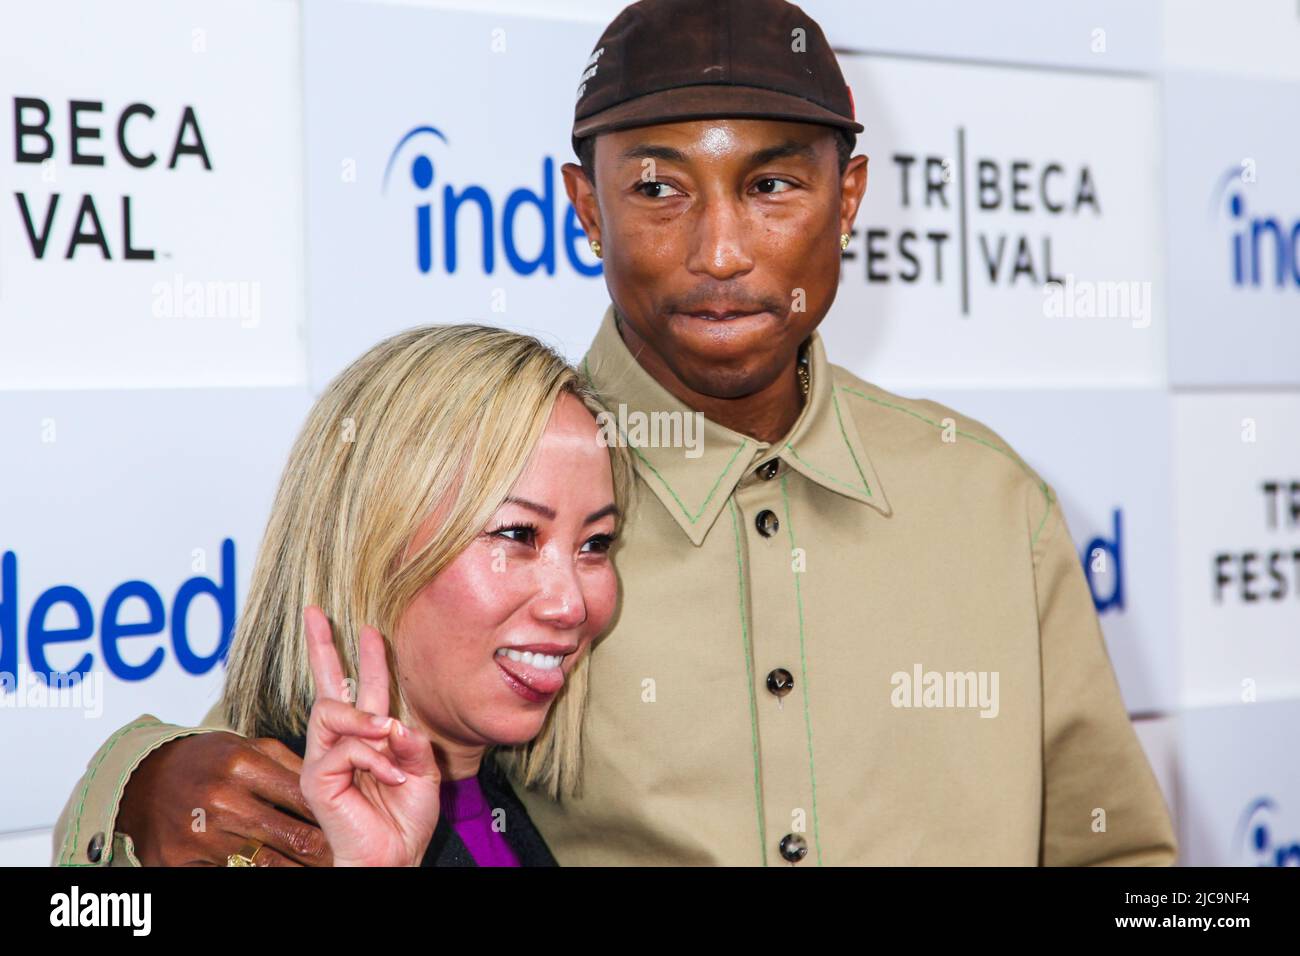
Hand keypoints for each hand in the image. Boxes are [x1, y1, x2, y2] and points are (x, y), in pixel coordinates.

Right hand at [117, 732, 331, 866]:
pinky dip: (259, 877)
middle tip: (347, 858)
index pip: (306, 799)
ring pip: (269, 865)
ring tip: (325, 871)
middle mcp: (223, 800)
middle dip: (325, 851)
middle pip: (293, 837)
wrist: (143, 781)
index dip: (334, 816)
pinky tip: (284, 874)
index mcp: (242, 764)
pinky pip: (234, 877)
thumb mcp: (249, 748)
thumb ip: (293, 764)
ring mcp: (202, 834)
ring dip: (300, 870)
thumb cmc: (208, 760)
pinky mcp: (183, 862)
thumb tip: (337, 778)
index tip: (355, 827)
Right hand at [299, 605, 440, 866]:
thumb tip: (395, 723)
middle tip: (315, 612)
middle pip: (327, 685)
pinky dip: (374, 758)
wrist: (393, 858)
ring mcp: (324, 758)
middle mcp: (341, 742)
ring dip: (365, 717)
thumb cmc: (404, 820)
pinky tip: (392, 775)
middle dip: (322, 646)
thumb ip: (411, 742)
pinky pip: (345, 748)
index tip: (367, 627)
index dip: (366, 658)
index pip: (363, 689)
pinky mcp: (316, 778)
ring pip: (332, 710)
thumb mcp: (423, 772)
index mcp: (368, 738)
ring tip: (388, 733)